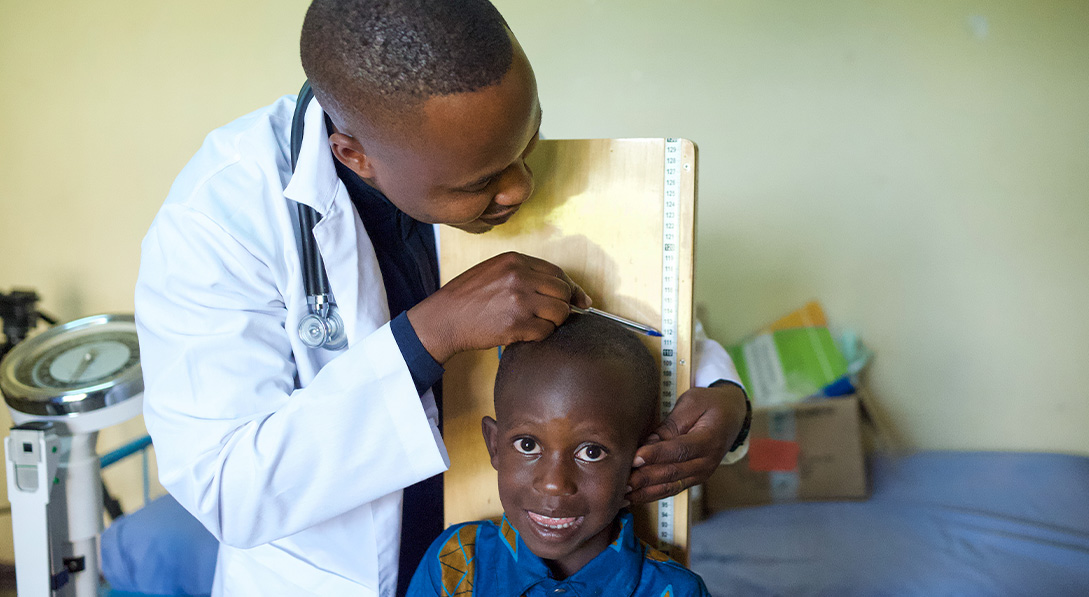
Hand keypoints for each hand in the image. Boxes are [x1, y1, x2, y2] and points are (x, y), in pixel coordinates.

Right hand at [408, 252, 590, 362]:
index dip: (571, 288)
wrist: (444, 318)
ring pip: (560, 313)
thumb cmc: (467, 297)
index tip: (579, 300)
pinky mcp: (517, 323)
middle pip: (563, 292)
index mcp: (515, 260)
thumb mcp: (494, 272)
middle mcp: (520, 276)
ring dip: (552, 322)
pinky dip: (539, 336)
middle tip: (551, 316)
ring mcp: (520, 300)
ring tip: (532, 324)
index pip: (557, 272)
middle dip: (563, 306)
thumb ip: (525, 275)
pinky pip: (546, 331)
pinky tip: (523, 333)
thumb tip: (565, 290)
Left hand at [626, 382, 746, 503]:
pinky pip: (671, 489)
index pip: (679, 450)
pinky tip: (633, 497)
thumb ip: (670, 425)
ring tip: (622, 495)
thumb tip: (646, 444)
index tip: (635, 458)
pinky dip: (651, 494)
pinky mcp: (692, 479)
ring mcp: (701, 474)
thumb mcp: (692, 403)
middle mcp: (707, 463)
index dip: (656, 455)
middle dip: (644, 479)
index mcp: (708, 440)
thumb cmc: (710, 405)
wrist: (733, 416)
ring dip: (645, 493)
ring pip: (670, 487)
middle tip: (621, 482)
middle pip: (673, 473)